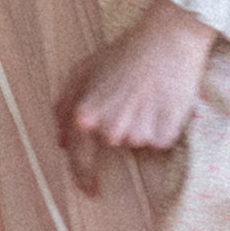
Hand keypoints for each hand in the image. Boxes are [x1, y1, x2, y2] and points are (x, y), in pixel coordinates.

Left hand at [56, 0, 216, 195]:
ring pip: (139, 141)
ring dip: (144, 123)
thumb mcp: (84, 71)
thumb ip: (65, 106)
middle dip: (122, 125)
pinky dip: (163, 126)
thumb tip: (61, 141)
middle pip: (115, 144)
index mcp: (85, 117)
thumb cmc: (124, 52)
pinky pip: (161, 142)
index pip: (79, 159)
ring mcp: (138, 135)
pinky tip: (164, 101)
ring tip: (149, 94)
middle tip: (132, 96)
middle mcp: (110, 131)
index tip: (91, 191)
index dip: (84, 177)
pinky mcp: (164, 136)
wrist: (167, 39)